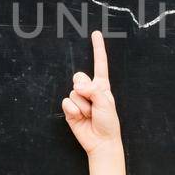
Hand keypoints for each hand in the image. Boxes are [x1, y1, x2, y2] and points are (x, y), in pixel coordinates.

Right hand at [61, 30, 121, 154]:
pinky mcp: (69, 109)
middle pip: (79, 76)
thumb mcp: (106, 103)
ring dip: (83, 105)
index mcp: (102, 85)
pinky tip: (80, 118)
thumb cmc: (108, 122)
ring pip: (73, 92)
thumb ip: (93, 91)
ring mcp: (78, 99)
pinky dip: (74, 111)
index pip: (99, 63)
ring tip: (90, 115)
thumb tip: (78, 85)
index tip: (96, 33)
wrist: (101, 141)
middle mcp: (89, 89)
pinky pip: (66, 102)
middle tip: (93, 104)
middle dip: (85, 89)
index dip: (97, 48)